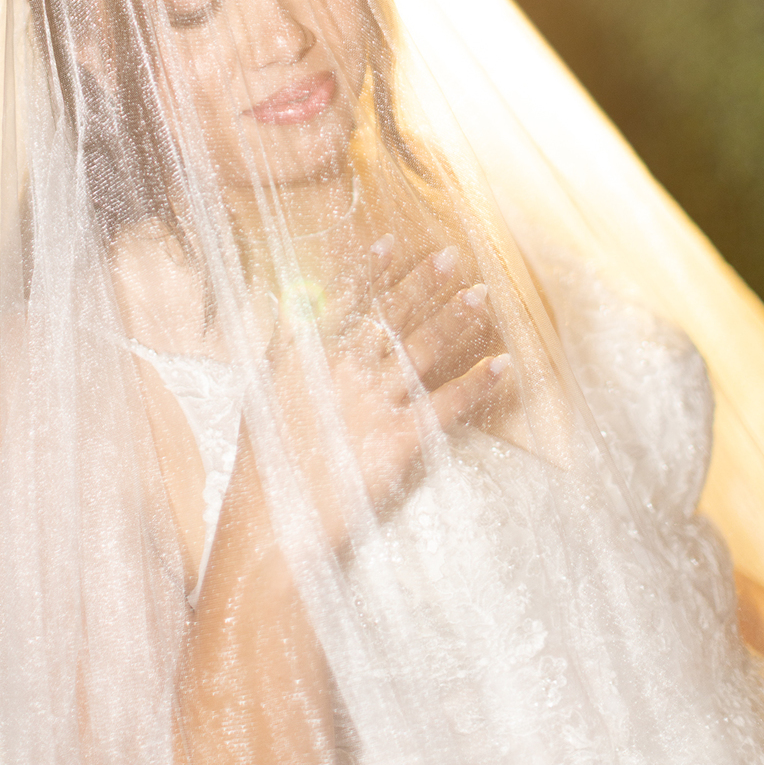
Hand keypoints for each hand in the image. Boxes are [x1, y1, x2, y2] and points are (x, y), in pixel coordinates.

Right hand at [266, 237, 509, 552]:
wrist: (274, 520)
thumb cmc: (265, 465)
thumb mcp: (262, 396)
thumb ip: (283, 351)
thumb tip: (292, 312)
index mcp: (309, 356)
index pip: (345, 302)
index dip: (371, 271)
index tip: (393, 244)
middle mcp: (344, 370)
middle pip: (390, 317)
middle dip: (422, 284)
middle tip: (451, 256)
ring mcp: (374, 402)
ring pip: (422, 350)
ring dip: (454, 320)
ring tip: (481, 295)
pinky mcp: (400, 438)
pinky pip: (447, 404)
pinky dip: (477, 384)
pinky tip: (501, 365)